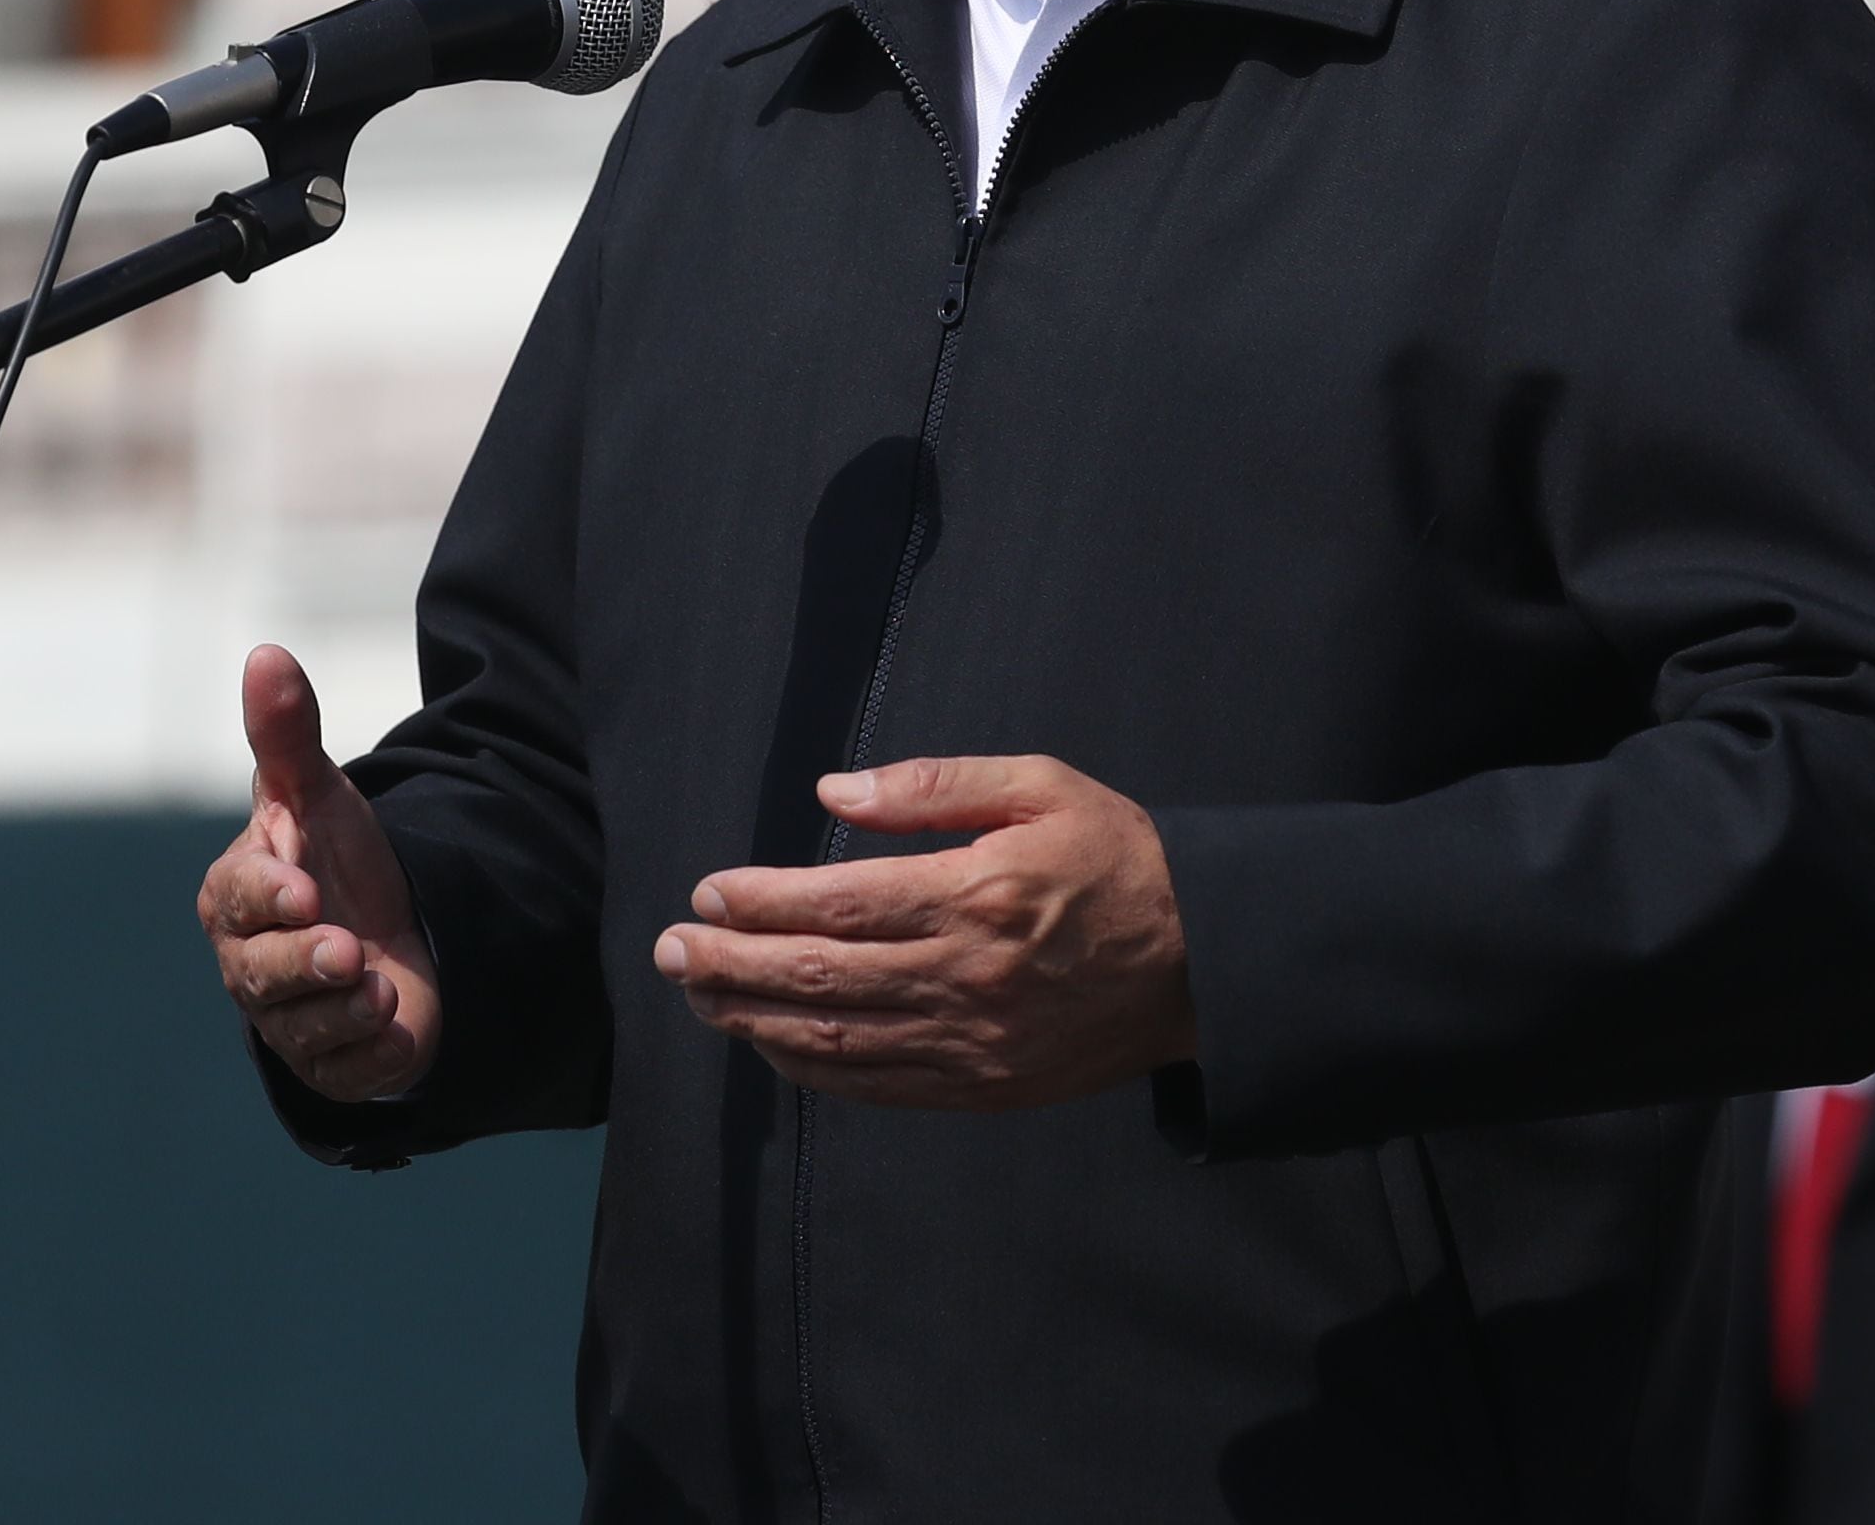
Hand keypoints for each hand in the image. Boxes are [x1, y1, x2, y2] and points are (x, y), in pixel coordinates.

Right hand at [195, 645, 444, 1101]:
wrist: (393, 932)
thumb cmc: (338, 860)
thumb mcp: (322, 794)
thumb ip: (289, 733)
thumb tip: (267, 653)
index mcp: (235, 897)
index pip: (236, 899)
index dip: (268, 895)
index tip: (304, 888)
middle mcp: (249, 965)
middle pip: (259, 975)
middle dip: (304, 964)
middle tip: (348, 948)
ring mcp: (288, 1022)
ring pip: (301, 1029)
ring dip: (343, 1009)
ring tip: (379, 985)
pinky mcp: (330, 1067)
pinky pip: (343, 1074)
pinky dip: (371, 1055)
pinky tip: (395, 1028)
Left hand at [655, 754, 1197, 1108]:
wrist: (1205, 960)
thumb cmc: (1116, 858)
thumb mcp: (1038, 786)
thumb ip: (931, 784)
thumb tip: (832, 794)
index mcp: (977, 895)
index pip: (836, 906)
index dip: (760, 904)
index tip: (707, 893)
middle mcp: (967, 976)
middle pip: (820, 977)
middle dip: (730, 964)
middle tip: (669, 949)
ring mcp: (974, 1043)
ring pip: (837, 1040)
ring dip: (754, 1019)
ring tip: (697, 994)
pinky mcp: (986, 1088)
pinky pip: (879, 1085)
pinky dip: (813, 1067)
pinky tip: (769, 1043)